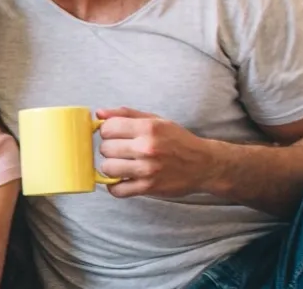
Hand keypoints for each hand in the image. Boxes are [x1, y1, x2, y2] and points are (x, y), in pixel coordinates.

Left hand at [94, 107, 228, 198]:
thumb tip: (99, 113)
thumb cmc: (178, 140)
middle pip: (105, 148)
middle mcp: (147, 148)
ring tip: (123, 164)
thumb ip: (126, 114)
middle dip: (110, 149)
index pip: (107, 128)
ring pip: (107, 168)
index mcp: (148, 128)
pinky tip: (123, 179)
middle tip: (121, 150)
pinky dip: (116, 186)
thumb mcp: (156, 121)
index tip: (114, 135)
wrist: (204, 164)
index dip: (107, 131)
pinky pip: (117, 190)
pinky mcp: (148, 187)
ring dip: (112, 167)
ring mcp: (147, 169)